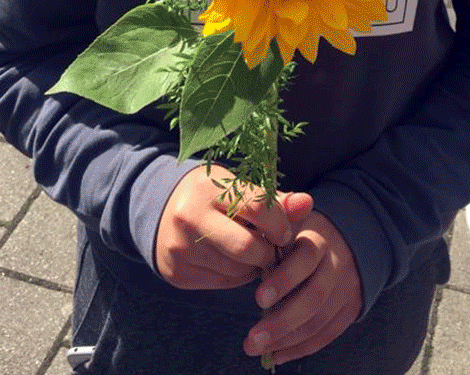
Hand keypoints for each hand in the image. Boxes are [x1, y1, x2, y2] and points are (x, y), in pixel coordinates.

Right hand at [155, 164, 313, 289]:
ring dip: (253, 265)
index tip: (284, 231)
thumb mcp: (237, 187)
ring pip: (237, 269)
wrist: (160, 209)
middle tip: (271, 248)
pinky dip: (236, 275)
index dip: (280, 224)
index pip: (259, 208)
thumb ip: (274, 200)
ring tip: (250, 251)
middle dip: (268, 252)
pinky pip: (222, 282)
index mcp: (208, 188)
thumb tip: (308, 203)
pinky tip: (232, 260)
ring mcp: (180, 247)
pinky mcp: (177, 272)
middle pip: (248, 247)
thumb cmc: (211, 196)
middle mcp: (190, 216)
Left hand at [244, 210, 361, 364]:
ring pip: (319, 321)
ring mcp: (347, 289)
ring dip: (286, 341)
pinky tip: (277, 354)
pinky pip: (327, 335)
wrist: (350, 239)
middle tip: (252, 339)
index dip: (283, 280)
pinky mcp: (351, 309)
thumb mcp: (292, 220)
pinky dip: (301, 349)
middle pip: (314, 298)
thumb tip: (251, 236)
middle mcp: (337, 264)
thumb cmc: (306, 232)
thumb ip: (274, 225)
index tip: (258, 299)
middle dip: (281, 322)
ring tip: (256, 348)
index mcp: (319, 239)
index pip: (305, 259)